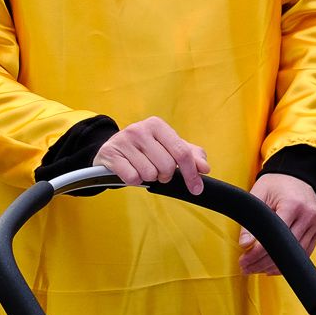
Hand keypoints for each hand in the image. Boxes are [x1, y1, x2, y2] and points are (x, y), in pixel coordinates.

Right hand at [93, 116, 209, 192]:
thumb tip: (204, 168)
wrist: (113, 148)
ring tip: (143, 168)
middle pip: (167, 166)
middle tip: (158, 171)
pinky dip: (135, 180)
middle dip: (165, 175)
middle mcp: (140, 129)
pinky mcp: (111, 154)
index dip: (192, 173)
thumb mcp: (169, 147)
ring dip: (150, 177)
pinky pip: (132, 178)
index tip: (197, 188)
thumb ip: (191, 155)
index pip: (182, 153)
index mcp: (157, 125)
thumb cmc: (146, 148)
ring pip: (150, 174)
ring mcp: (124, 141)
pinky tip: (131, 171)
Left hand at [241, 172, 315, 275]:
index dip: (257, 254)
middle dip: (262, 263)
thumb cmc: (276, 184)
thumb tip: (244, 245)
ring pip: (295, 256)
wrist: (298, 175)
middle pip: (285, 250)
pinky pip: (304, 253)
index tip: (243, 261)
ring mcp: (315, 225)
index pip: (274, 238)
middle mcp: (307, 217)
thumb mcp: (258, 196)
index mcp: (293, 205)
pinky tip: (272, 266)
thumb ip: (250, 221)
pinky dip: (288, 262)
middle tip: (246, 268)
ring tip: (256, 269)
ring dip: (274, 266)